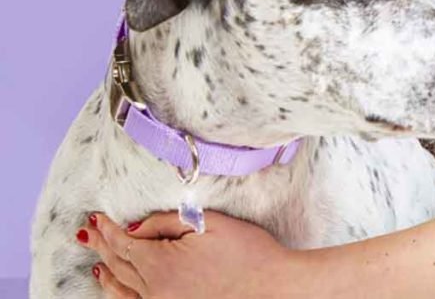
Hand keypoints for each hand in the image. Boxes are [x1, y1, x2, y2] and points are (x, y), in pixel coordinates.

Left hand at [78, 210, 295, 298]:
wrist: (273, 285)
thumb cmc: (247, 251)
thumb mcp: (207, 223)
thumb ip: (166, 223)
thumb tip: (134, 228)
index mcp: (162, 266)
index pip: (123, 244)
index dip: (108, 229)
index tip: (96, 217)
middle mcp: (156, 292)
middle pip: (118, 266)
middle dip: (102, 246)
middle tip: (88, 232)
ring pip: (123, 289)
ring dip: (107, 271)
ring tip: (96, 258)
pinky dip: (121, 293)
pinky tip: (118, 286)